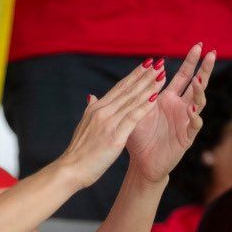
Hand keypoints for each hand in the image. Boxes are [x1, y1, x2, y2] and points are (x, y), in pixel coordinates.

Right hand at [53, 62, 160, 188]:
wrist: (70, 169)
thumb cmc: (78, 152)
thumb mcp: (84, 126)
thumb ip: (91, 110)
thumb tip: (92, 97)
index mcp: (97, 109)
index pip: (119, 87)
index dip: (134, 75)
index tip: (147, 64)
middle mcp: (102, 111)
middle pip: (127, 90)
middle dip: (144, 75)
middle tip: (159, 62)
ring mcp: (108, 122)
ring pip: (132, 100)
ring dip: (148, 87)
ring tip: (161, 75)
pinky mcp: (114, 136)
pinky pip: (132, 118)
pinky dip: (144, 107)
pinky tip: (155, 98)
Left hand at [124, 43, 216, 182]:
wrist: (142, 162)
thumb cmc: (138, 136)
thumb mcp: (135, 109)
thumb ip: (139, 90)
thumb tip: (145, 66)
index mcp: (168, 98)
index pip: (183, 76)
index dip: (191, 61)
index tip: (198, 45)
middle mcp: (181, 107)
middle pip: (197, 84)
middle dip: (204, 69)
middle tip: (211, 53)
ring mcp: (186, 121)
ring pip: (198, 103)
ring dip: (199, 92)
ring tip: (198, 81)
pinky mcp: (186, 137)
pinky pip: (194, 125)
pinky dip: (194, 117)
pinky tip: (193, 110)